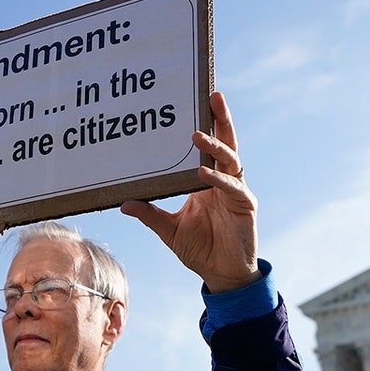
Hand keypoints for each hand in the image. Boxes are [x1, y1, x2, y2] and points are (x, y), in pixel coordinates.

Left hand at [121, 92, 258, 292]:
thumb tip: (124, 202)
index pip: (209, 146)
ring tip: (197, 135)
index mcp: (207, 181)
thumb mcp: (169, 229)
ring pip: (231, 160)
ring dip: (216, 146)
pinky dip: (218, 179)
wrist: (222, 275)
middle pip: (226, 143)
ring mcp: (236, 192)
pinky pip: (232, 188)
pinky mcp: (245, 206)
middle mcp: (224, 181)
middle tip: (213, 95)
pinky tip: (203, 172)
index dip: (207, 124)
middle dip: (221, 119)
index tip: (197, 100)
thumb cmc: (199, 249)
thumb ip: (150, 214)